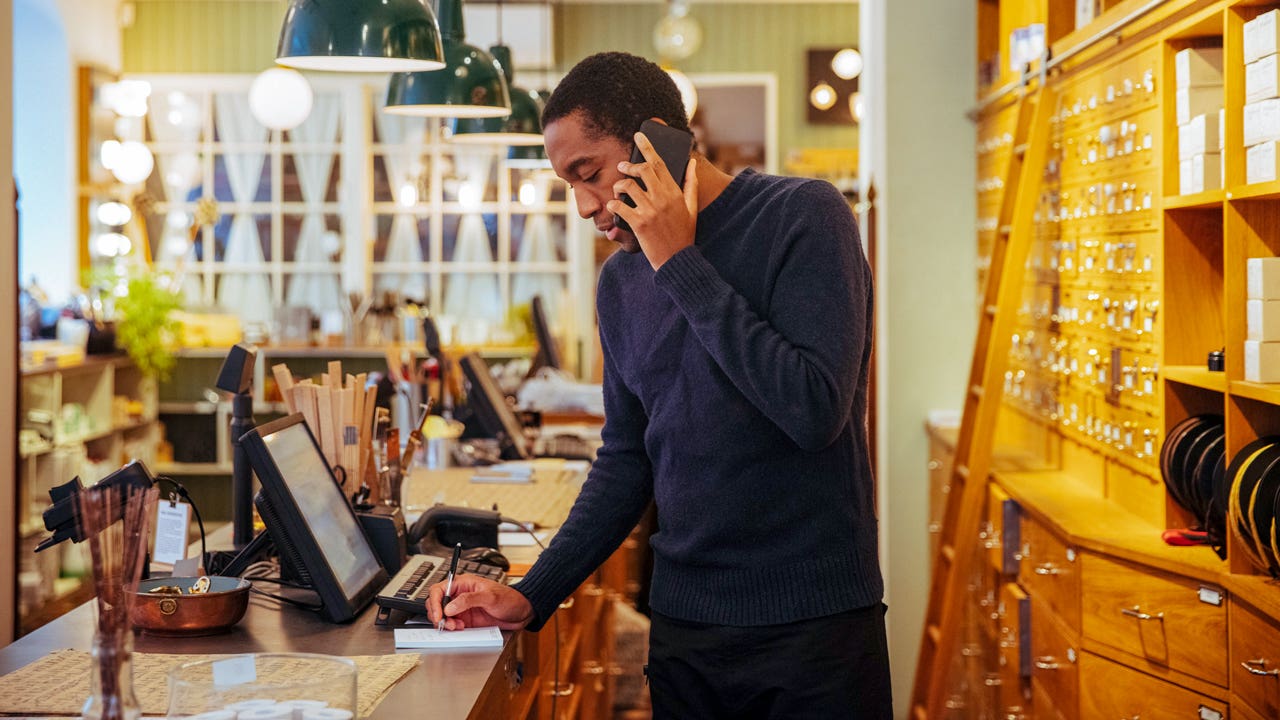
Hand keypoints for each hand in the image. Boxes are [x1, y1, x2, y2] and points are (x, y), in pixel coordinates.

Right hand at [426, 574, 533, 630]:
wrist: (521, 612)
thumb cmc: (509, 598)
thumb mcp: (490, 597)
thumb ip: (469, 600)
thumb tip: (450, 606)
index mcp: (463, 583)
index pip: (439, 590)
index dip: (434, 602)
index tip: (438, 615)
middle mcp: (459, 595)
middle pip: (437, 603)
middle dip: (438, 614)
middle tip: (445, 623)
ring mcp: (461, 608)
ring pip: (442, 615)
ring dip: (445, 623)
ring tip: (456, 626)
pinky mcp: (466, 620)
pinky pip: (451, 624)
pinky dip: (452, 628)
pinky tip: (460, 628)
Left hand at [608, 131, 698, 269]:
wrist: (678, 260)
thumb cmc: (684, 233)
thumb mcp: (692, 207)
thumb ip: (690, 183)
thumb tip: (690, 162)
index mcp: (675, 192)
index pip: (659, 163)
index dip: (647, 147)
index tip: (638, 136)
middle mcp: (663, 198)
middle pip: (642, 170)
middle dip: (629, 165)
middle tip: (622, 166)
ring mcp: (650, 211)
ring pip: (628, 186)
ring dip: (619, 185)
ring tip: (618, 190)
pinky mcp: (639, 224)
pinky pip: (620, 206)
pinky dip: (613, 204)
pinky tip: (614, 206)